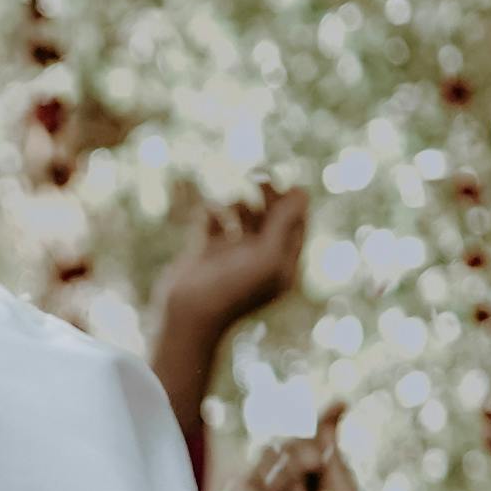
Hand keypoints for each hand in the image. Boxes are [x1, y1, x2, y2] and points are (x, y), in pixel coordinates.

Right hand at [157, 180, 312, 348]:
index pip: (296, 224)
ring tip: (233, 201)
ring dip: (240, 202)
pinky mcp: (206, 252)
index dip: (292, 202)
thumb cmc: (231, 288)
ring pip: (244, 217)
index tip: (285, 184)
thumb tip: (302, 192)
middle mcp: (259, 258)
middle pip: (271, 217)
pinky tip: (210, 210)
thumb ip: (285, 223)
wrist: (187, 315)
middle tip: (258, 175)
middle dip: (267, 195)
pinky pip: (214, 222)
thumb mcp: (266, 255)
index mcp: (281, 264)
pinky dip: (213, 211)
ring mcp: (232, 255)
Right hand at [234, 408, 365, 490]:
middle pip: (296, 440)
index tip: (340, 404)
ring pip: (275, 450)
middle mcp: (286, 483)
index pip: (316, 443)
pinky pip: (258, 471)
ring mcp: (260, 488)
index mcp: (314, 484)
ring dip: (293, 477)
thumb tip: (333, 414)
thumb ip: (336, 457)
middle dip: (308, 454)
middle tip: (313, 477)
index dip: (327, 422)